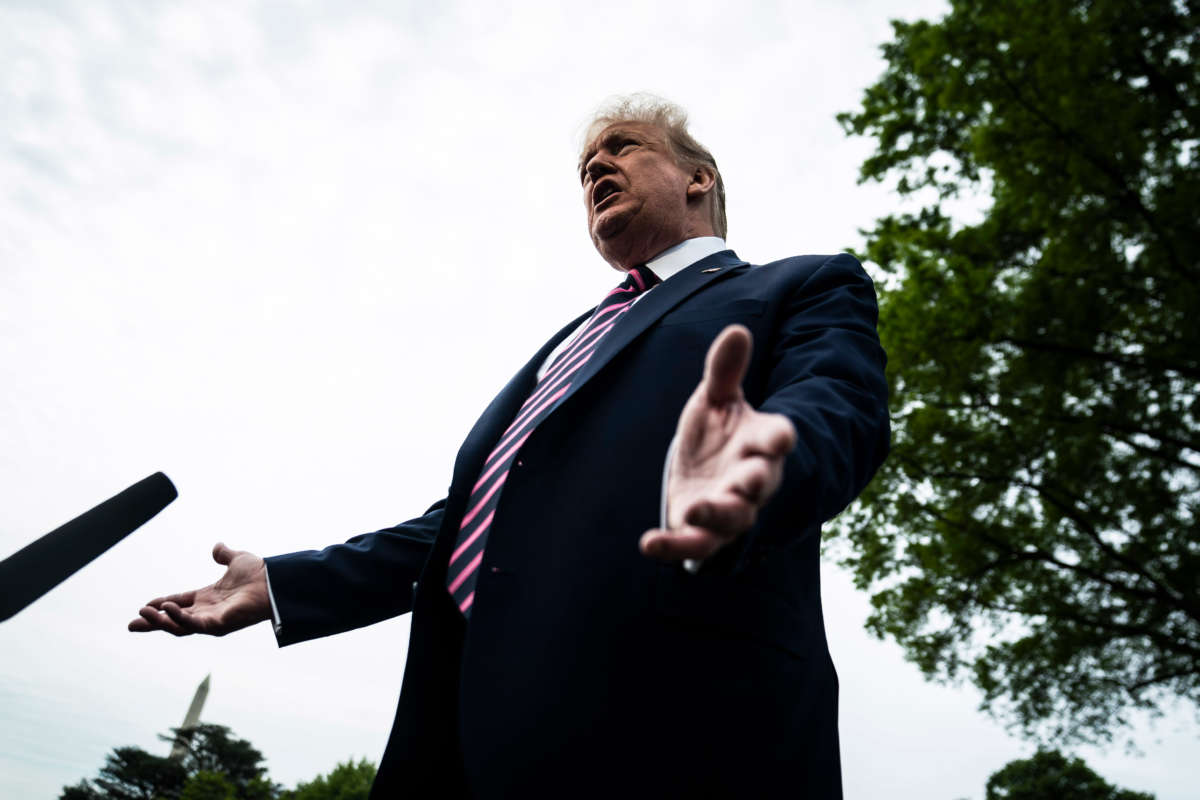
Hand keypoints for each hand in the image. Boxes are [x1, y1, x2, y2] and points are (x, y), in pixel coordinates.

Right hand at [128, 542, 270, 635]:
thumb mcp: (236, 560)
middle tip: (132, 624)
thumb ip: (224, 555)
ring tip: (143, 613)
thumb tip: (217, 547)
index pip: (180, 604)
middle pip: (174, 621)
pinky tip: (166, 610)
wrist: (274, 579)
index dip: (162, 605)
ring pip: (179, 626)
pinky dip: (178, 619)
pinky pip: (193, 625)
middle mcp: (208, 612)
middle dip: (153, 623)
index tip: (145, 605)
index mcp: (209, 598)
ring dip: (160, 622)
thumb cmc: (260, 573)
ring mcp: (213, 620)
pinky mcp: (219, 624)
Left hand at [640, 325, 796, 563]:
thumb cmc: (717, 434)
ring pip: (732, 518)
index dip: (779, 437)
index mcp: (758, 442)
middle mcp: (749, 479)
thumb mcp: (716, 400)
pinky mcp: (702, 531)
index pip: (775, 437)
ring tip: (694, 509)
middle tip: (750, 480)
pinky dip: (672, 547)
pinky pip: (694, 544)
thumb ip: (724, 371)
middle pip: (760, 483)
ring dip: (716, 515)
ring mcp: (728, 508)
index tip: (783, 436)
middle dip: (756, 482)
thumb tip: (737, 330)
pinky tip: (648, 544)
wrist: (703, 473)